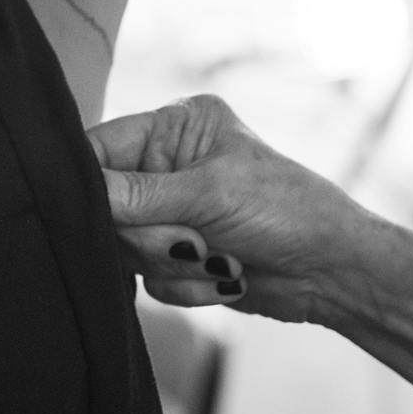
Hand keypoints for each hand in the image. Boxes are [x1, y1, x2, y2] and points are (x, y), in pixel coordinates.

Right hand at [90, 92, 359, 318]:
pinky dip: (186, 286)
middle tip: (194, 242)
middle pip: (107, 207)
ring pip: (125, 249)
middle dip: (151, 236)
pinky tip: (227, 277)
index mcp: (176, 127)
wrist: (333, 272)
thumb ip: (137, 195)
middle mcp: (167, 166)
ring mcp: (171, 214)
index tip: (92, 211)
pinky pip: (148, 281)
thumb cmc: (287, 210)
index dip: (89, 182)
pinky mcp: (178, 258)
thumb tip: (79, 193)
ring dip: (173, 264)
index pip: (101, 147)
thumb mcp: (210, 193)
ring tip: (221, 259)